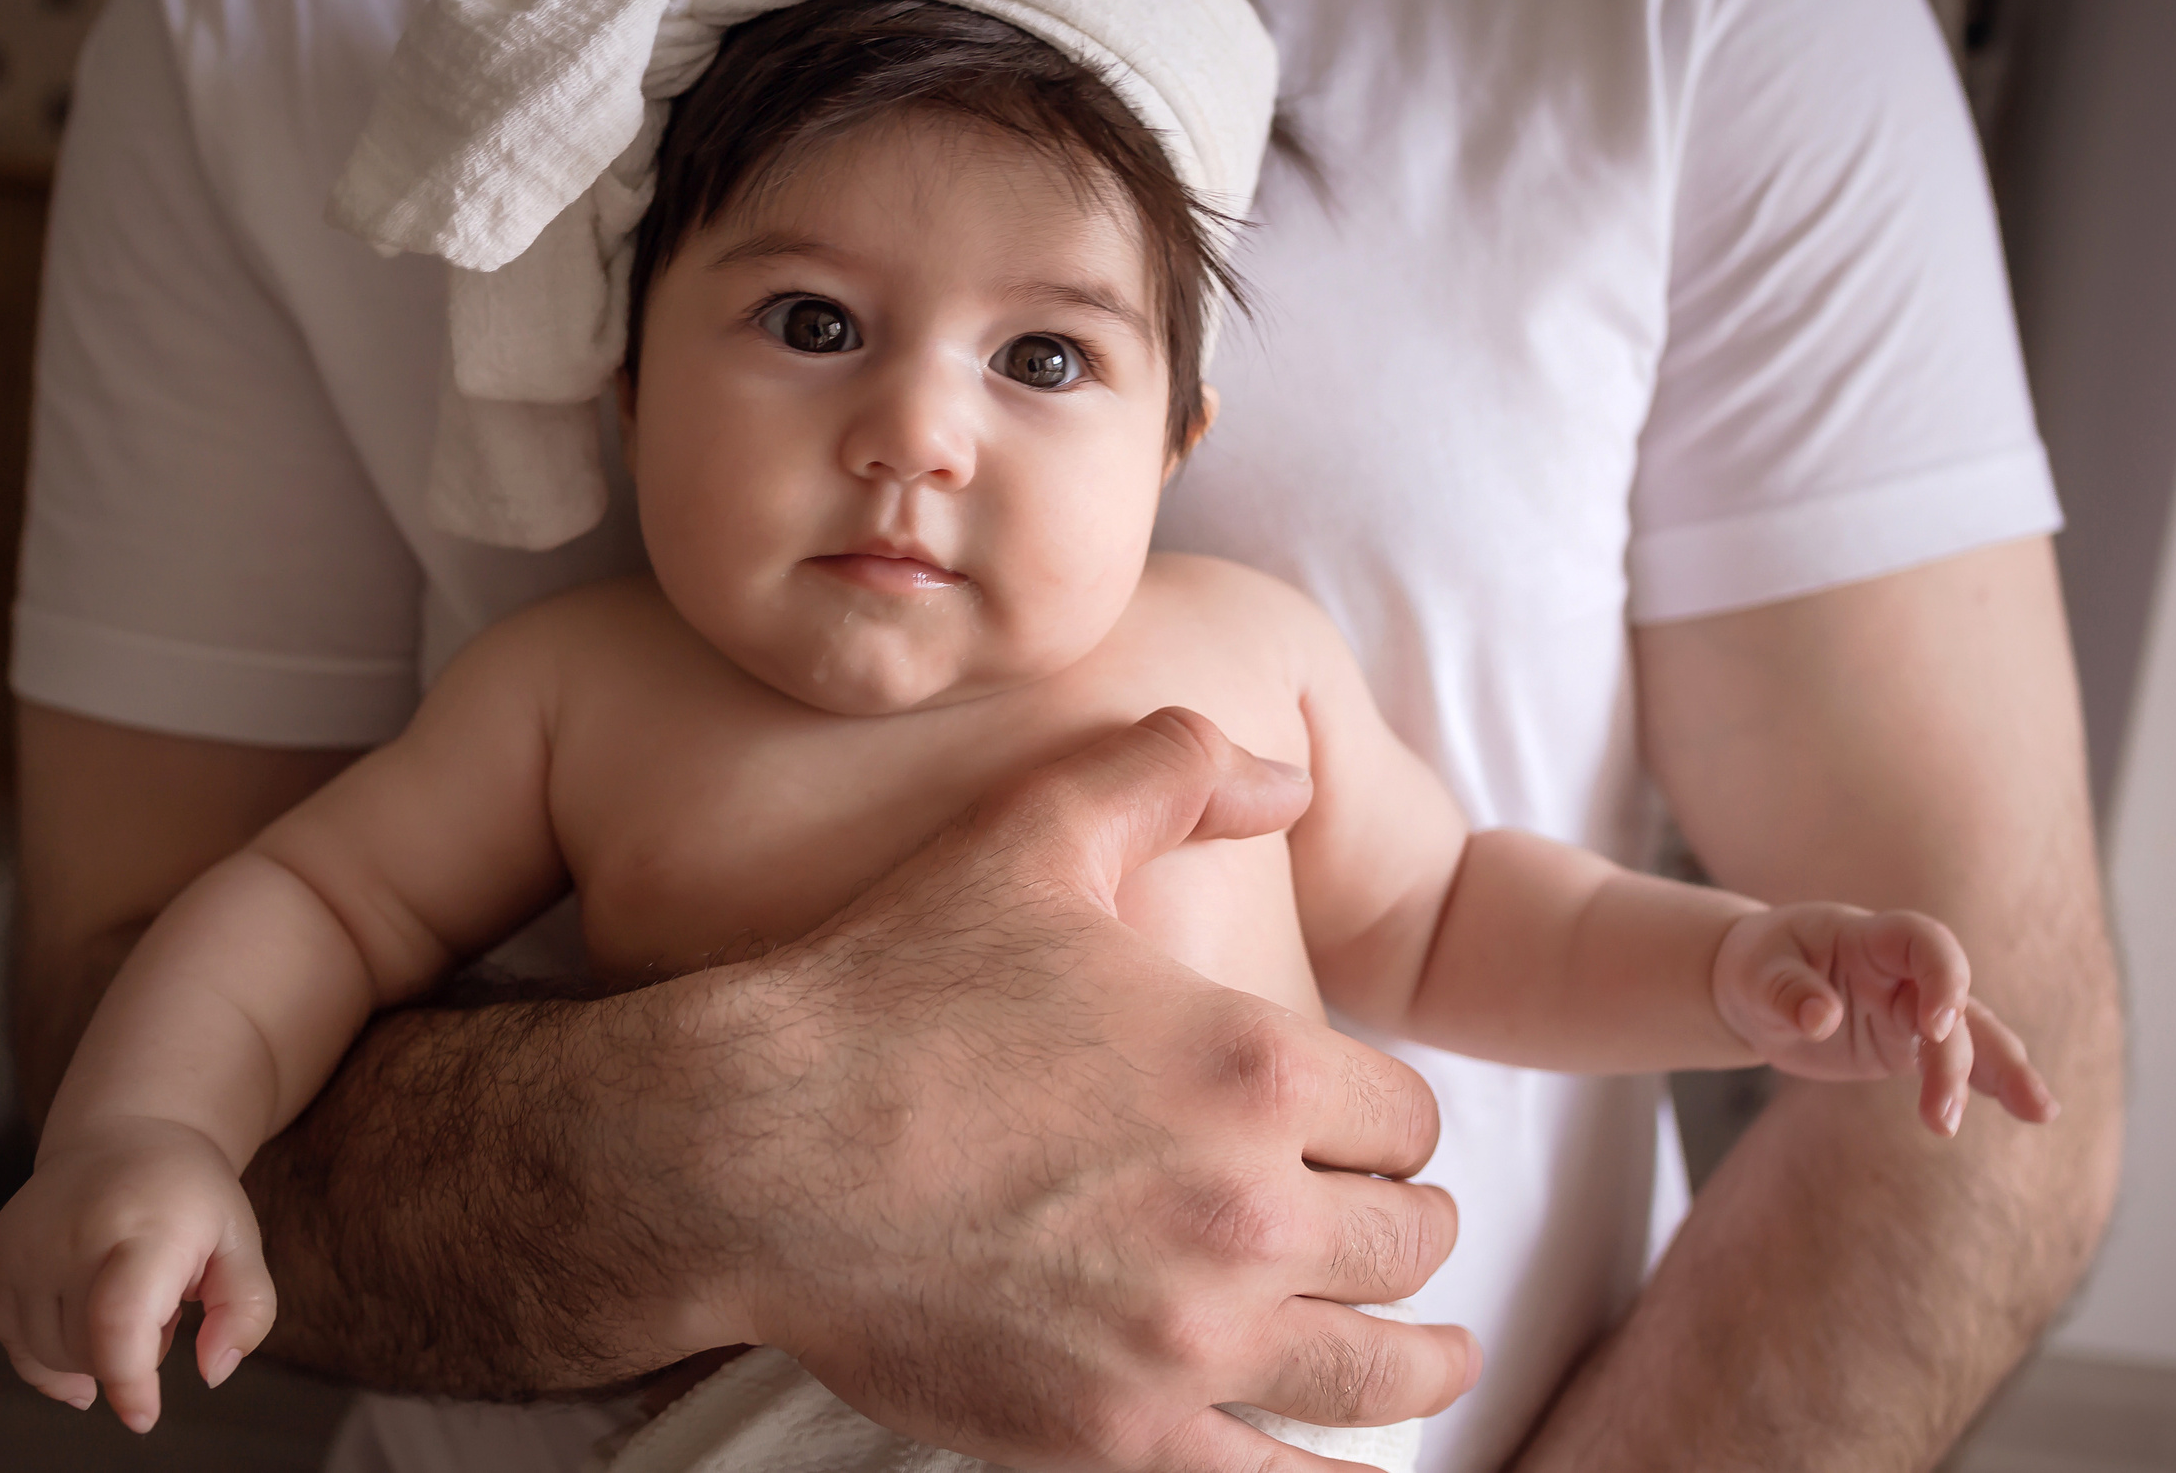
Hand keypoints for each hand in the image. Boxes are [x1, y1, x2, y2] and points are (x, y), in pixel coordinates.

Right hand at [0, 1116, 276, 1431]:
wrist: (127, 1131)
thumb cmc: (191, 1196)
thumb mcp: (241, 1240)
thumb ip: (246, 1310)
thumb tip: (212, 1373)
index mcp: (146, 1228)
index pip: (118, 1320)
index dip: (128, 1381)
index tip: (144, 1415)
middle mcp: (75, 1233)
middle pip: (87, 1350)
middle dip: (130, 1356)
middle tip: (163, 1306)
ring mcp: (28, 1243)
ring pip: (49, 1353)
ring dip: (92, 1354)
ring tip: (125, 1298)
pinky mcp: (0, 1252)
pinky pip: (13, 1339)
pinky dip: (47, 1356)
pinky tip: (81, 1339)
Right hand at [653, 708, 1477, 1471]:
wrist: (746, 1150)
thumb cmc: (887, 986)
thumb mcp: (1029, 834)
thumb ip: (1168, 771)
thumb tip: (1285, 773)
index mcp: (1250, 1068)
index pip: (1407, 1119)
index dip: (1389, 1121)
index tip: (1362, 1132)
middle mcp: (1246, 1211)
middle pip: (1409, 1242)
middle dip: (1405, 1226)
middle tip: (1385, 1227)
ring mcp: (1187, 1339)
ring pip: (1380, 1367)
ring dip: (1420, 1355)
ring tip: (1429, 1353)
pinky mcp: (1120, 1438)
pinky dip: (1335, 1472)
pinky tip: (1352, 1462)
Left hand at [1711, 902, 2060, 1136]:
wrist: (1755, 991)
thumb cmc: (1757, 968)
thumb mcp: (1755, 974)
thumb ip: (1786, 992)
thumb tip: (1820, 1018)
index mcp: (1868, 938)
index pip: (1923, 941)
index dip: (1941, 975)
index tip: (1934, 1025)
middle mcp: (1902, 973)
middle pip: (1956, 1002)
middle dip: (1965, 1051)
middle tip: (1948, 1105)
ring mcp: (1911, 1011)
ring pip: (1971, 1036)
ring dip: (2001, 1073)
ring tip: (2039, 1113)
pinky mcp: (1908, 1046)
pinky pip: (1957, 1063)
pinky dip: (1988, 1084)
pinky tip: (2031, 1110)